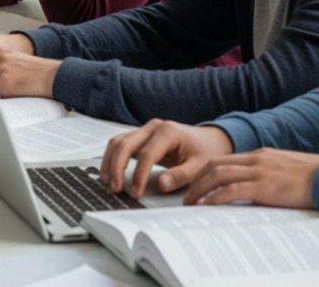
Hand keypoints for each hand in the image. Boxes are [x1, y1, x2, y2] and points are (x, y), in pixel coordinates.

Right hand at [98, 119, 233, 198]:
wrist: (209, 139)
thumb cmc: (205, 151)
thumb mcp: (200, 166)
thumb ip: (180, 176)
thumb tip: (162, 185)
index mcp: (167, 132)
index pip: (146, 155)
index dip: (138, 176)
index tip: (136, 193)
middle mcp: (153, 127)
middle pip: (125, 144)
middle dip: (116, 167)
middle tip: (116, 189)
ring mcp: (144, 130)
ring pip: (117, 142)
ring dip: (110, 162)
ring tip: (109, 183)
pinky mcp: (140, 136)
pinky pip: (120, 144)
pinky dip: (112, 158)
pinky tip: (110, 173)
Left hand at [182, 148, 318, 208]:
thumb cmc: (314, 179)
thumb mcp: (286, 173)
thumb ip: (269, 176)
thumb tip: (257, 191)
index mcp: (261, 155)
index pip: (224, 160)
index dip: (206, 172)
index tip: (196, 184)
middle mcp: (256, 159)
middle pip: (215, 164)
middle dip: (196, 180)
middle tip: (186, 195)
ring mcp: (260, 170)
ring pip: (218, 174)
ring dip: (200, 188)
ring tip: (190, 202)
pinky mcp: (265, 185)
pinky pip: (232, 189)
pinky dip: (215, 196)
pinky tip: (206, 205)